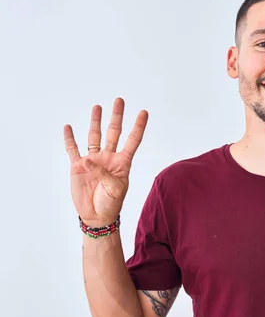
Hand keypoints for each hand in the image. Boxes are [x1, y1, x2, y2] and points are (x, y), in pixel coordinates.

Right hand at [64, 98, 148, 226]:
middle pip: (114, 132)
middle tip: (119, 100)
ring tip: (97, 107)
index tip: (144, 112)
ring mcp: (93, 161)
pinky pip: (73, 149)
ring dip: (96, 121)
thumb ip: (104, 173)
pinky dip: (70, 138)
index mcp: (123, 162)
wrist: (96, 216)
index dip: (139, 126)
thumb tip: (88, 160)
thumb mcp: (115, 188)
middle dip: (117, 116)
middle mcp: (109, 158)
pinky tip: (68, 127)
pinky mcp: (78, 167)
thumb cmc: (111, 203)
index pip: (133, 140)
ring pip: (95, 136)